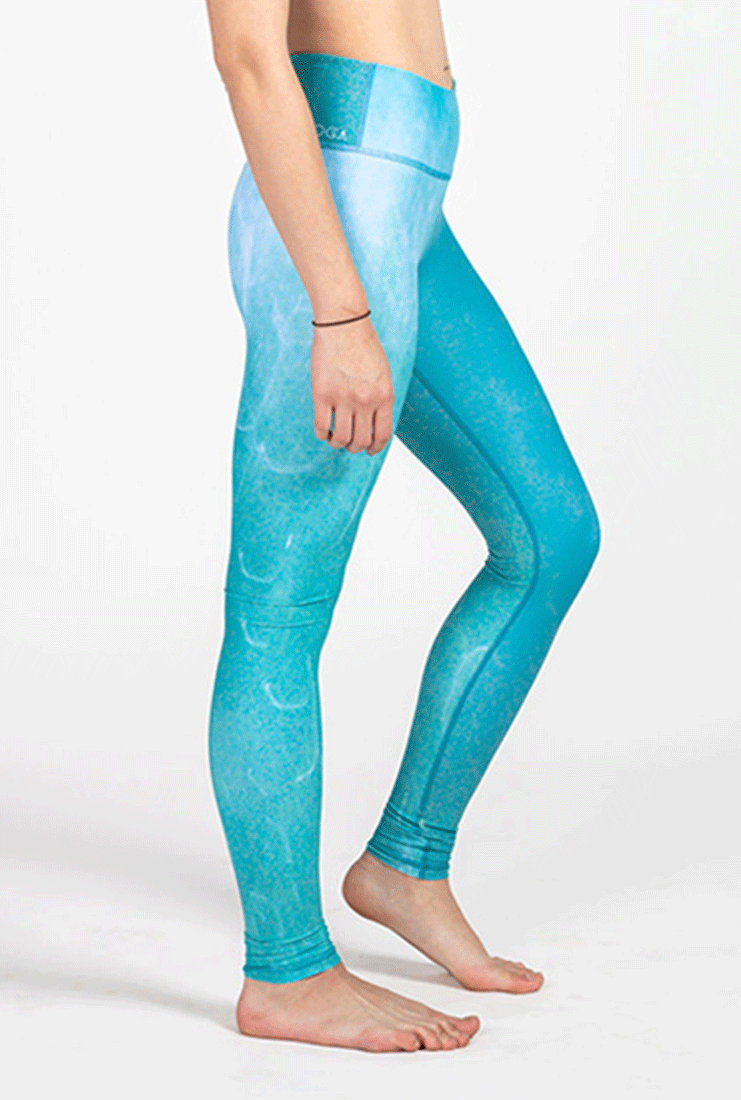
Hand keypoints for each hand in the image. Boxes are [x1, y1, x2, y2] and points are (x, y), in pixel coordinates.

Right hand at [310, 314, 394, 455]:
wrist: (344, 324)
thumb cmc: (363, 344)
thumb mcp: (382, 374)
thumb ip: (380, 398)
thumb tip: (374, 421)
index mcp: (384, 396)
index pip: (382, 435)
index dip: (375, 448)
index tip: (369, 450)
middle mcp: (366, 400)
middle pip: (361, 441)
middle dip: (355, 447)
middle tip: (349, 443)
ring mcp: (344, 398)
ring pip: (341, 438)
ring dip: (338, 443)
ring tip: (335, 438)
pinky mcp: (322, 394)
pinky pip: (321, 426)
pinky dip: (322, 434)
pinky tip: (323, 431)